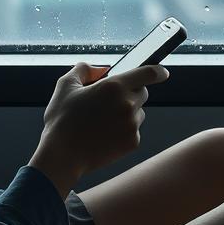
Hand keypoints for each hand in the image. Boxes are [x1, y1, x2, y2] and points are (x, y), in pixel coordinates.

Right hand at [38, 61, 170, 178]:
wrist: (62, 155)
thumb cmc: (62, 120)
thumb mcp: (66, 86)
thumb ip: (84, 69)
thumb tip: (101, 69)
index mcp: (114, 86)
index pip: (149, 73)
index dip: (158, 71)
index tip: (162, 73)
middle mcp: (127, 104)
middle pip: (142, 92)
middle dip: (130, 93)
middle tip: (110, 102)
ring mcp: (132, 125)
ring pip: (139, 112)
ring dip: (127, 113)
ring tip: (103, 121)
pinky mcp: (132, 142)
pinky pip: (134, 131)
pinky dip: (124, 131)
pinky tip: (105, 135)